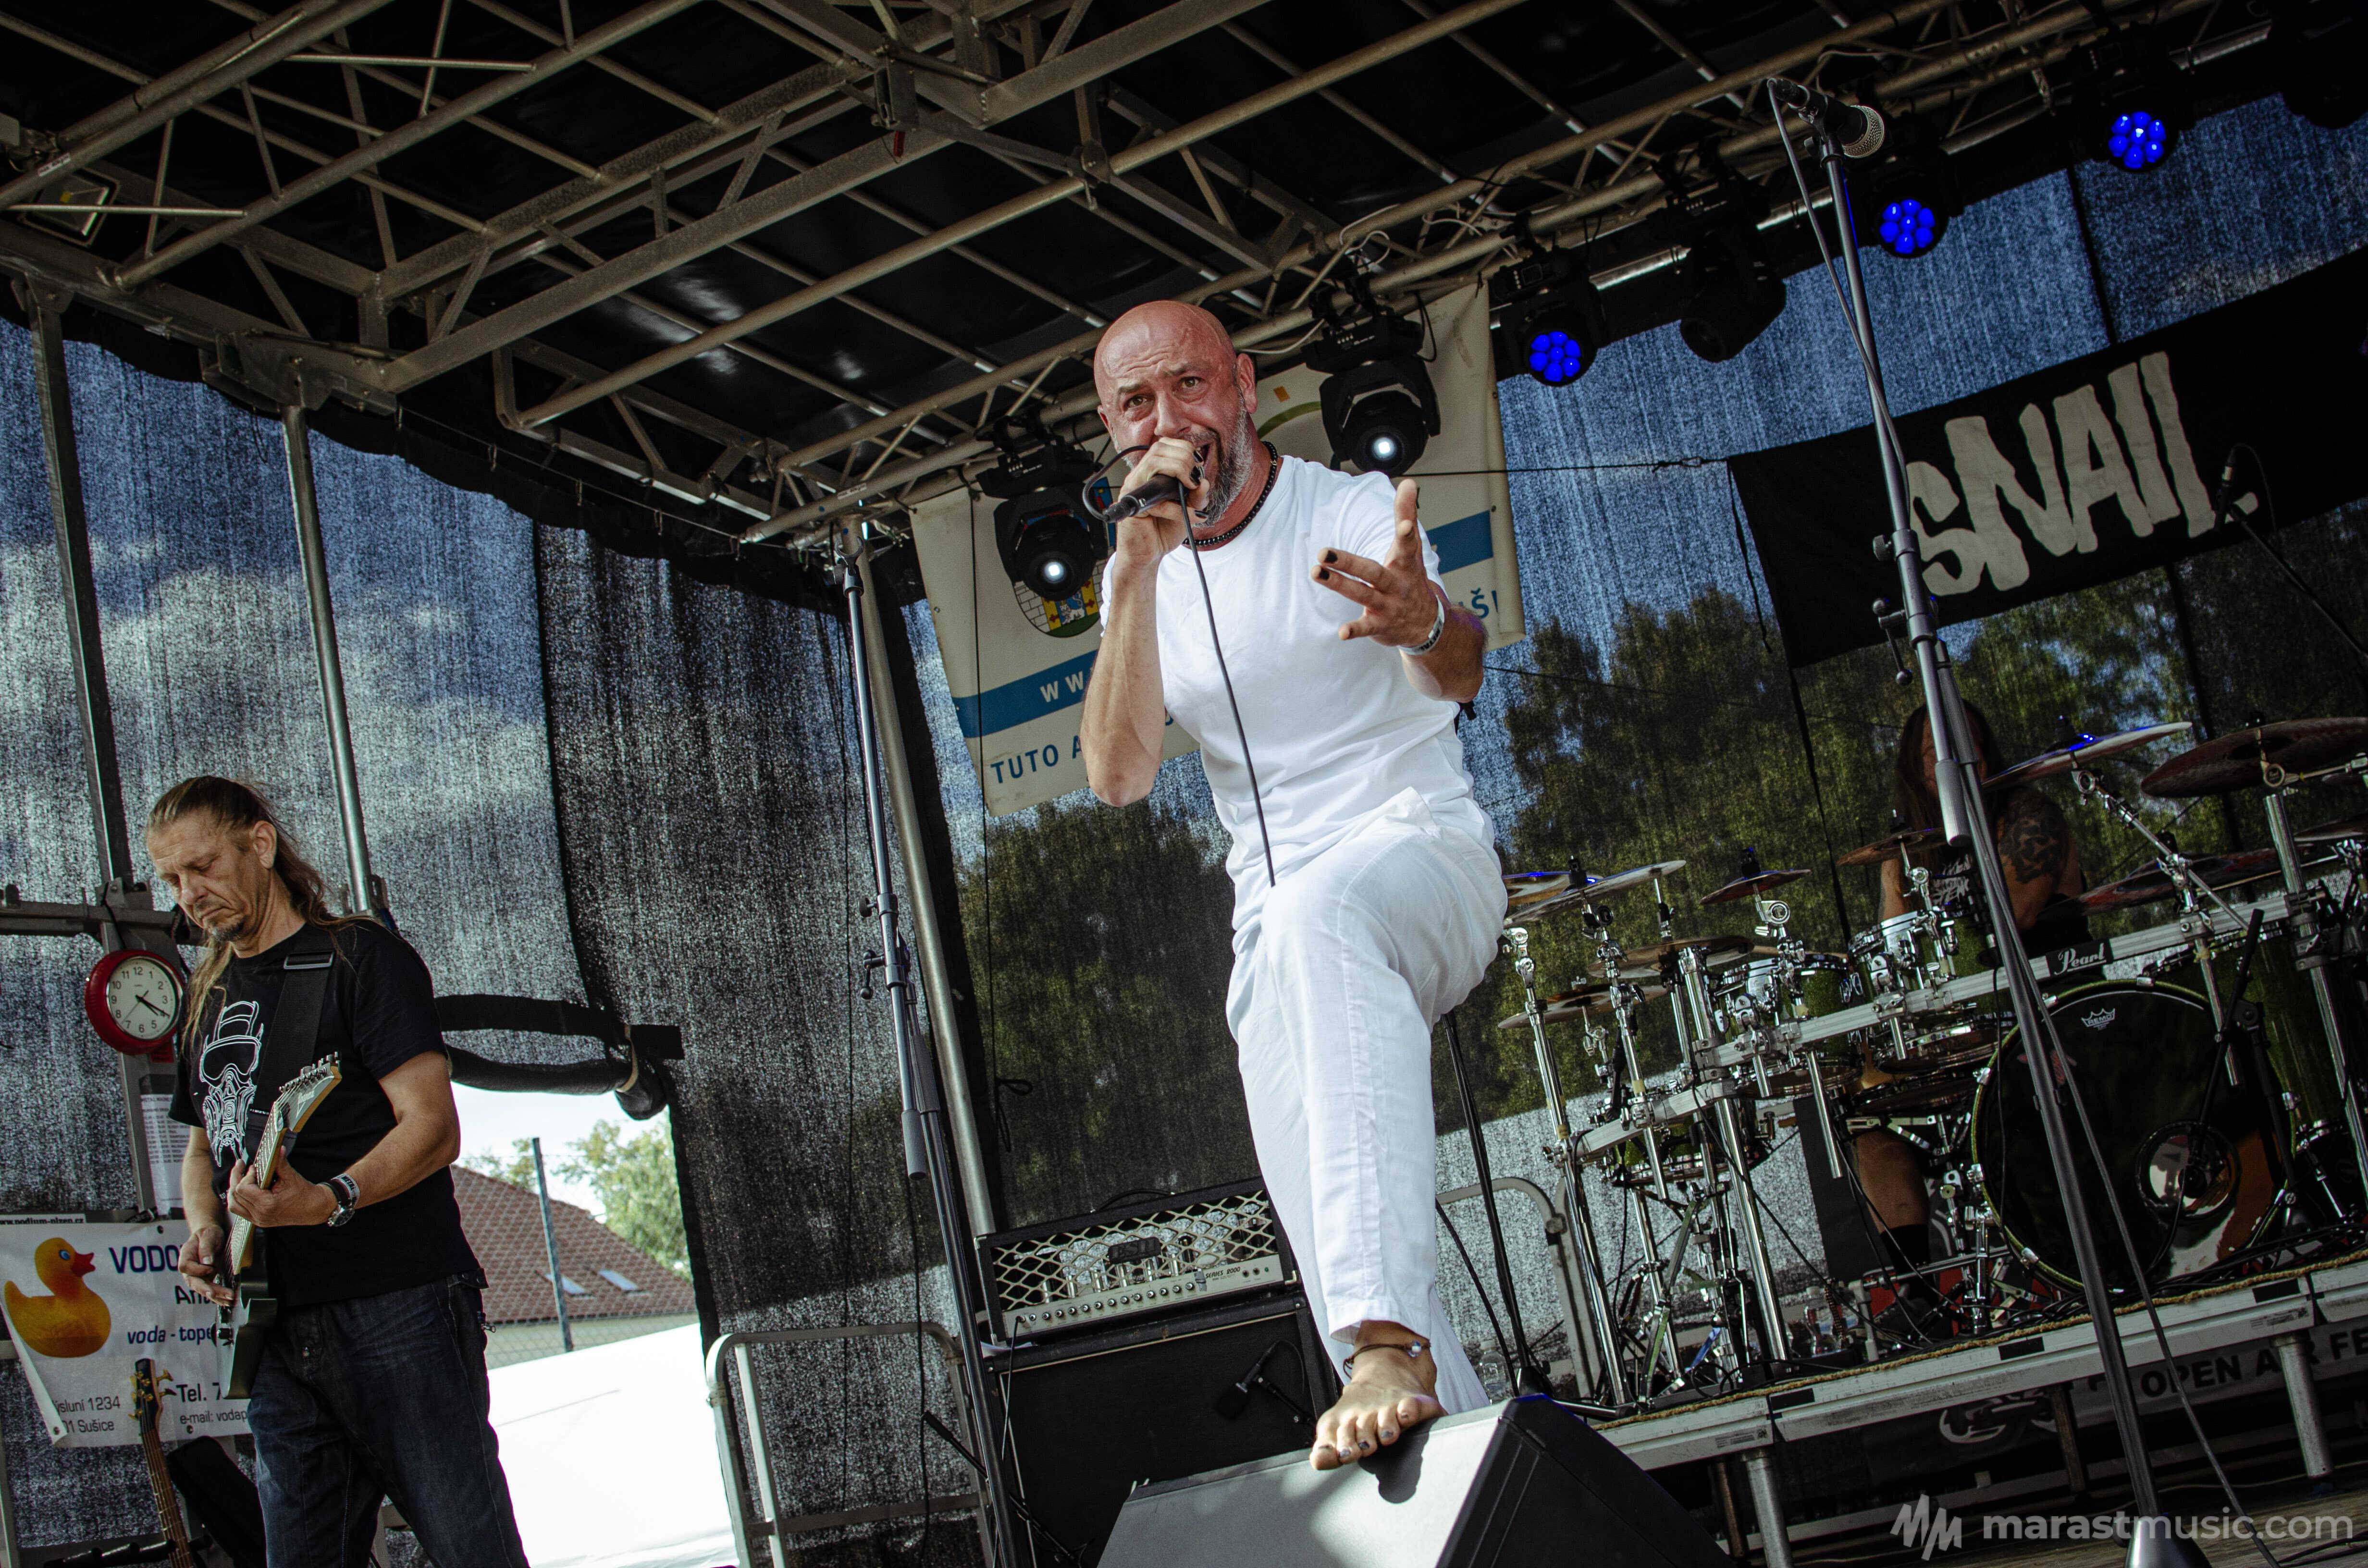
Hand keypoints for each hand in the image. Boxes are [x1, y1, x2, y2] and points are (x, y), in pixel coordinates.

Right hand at [179, 1224, 232, 1305]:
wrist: (211, 1236)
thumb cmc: (208, 1234)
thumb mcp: (208, 1235)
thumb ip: (206, 1248)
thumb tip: (206, 1262)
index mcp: (186, 1256)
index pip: (186, 1267)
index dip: (198, 1269)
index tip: (211, 1267)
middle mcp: (189, 1269)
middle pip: (194, 1282)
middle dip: (206, 1289)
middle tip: (215, 1293)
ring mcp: (197, 1276)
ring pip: (203, 1289)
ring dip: (216, 1295)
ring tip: (229, 1299)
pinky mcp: (206, 1280)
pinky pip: (211, 1290)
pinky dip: (219, 1297)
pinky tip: (227, 1301)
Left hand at [226, 1160, 335, 1228]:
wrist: (313, 1209)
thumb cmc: (304, 1194)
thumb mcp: (291, 1177)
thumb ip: (280, 1162)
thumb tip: (276, 1149)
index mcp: (267, 1204)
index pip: (243, 1188)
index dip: (246, 1175)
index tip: (255, 1168)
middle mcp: (260, 1214)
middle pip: (235, 1195)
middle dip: (237, 1178)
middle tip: (241, 1166)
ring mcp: (258, 1219)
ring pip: (233, 1205)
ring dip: (234, 1190)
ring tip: (239, 1177)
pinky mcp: (258, 1220)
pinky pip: (240, 1210)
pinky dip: (238, 1199)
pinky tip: (243, 1189)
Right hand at [1110, 436, 1204, 563]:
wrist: (1147, 555)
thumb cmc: (1163, 531)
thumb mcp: (1188, 510)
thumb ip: (1196, 496)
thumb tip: (1203, 482)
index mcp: (1153, 473)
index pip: (1166, 445)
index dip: (1185, 449)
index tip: (1198, 467)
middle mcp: (1141, 476)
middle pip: (1160, 447)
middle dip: (1185, 459)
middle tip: (1194, 481)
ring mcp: (1134, 488)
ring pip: (1155, 461)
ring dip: (1179, 471)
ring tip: (1191, 489)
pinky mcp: (1132, 504)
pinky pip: (1155, 496)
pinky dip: (1175, 507)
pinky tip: (1186, 516)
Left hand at [1313, 479, 1442, 647]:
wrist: (1426, 624)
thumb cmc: (1412, 578)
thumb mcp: (1412, 548)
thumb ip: (1406, 514)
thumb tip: (1408, 482)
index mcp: (1405, 564)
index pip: (1406, 546)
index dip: (1406, 534)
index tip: (1405, 524)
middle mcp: (1396, 584)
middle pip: (1371, 571)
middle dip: (1348, 562)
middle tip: (1324, 551)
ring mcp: (1387, 605)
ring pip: (1361, 593)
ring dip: (1338, 584)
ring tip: (1315, 572)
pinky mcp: (1379, 624)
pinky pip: (1366, 626)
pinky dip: (1355, 629)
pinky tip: (1341, 632)